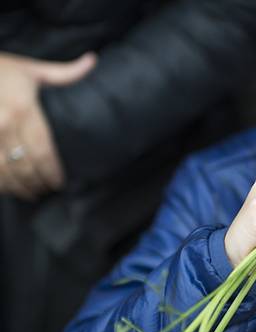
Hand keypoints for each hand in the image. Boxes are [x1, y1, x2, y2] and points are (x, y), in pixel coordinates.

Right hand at [0, 52, 95, 199]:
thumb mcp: (31, 68)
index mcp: (24, 110)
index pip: (44, 151)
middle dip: (39, 183)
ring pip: (4, 172)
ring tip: (30, 193)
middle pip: (26, 166)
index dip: (53, 172)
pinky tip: (8, 187)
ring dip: (19, 187)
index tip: (60, 182)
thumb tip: (92, 60)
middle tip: (47, 190)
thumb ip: (64, 72)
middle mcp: (4, 124)